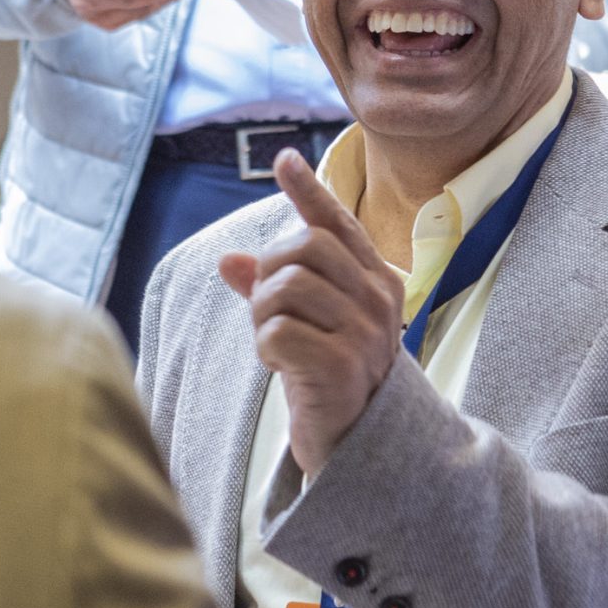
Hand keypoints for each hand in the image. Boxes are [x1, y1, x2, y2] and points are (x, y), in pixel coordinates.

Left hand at [219, 150, 404, 474]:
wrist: (361, 446)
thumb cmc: (330, 376)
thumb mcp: (306, 324)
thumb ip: (273, 289)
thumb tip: (229, 260)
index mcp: (376, 281)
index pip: (338, 224)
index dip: (309, 191)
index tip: (283, 161)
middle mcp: (378, 300)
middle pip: (303, 246)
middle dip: (270, 273)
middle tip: (269, 311)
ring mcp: (365, 332)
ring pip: (287, 286)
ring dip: (263, 314)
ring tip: (274, 342)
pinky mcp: (342, 366)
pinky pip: (279, 331)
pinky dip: (265, 347)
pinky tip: (279, 367)